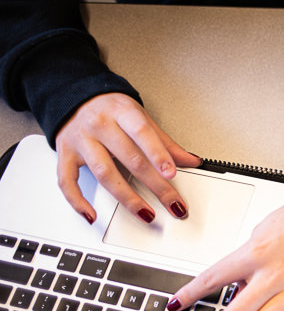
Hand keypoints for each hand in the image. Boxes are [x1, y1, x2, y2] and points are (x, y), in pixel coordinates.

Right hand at [55, 93, 200, 223]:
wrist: (73, 95)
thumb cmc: (111, 109)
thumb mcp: (140, 118)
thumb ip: (164, 142)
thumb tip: (191, 161)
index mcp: (122, 113)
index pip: (142, 134)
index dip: (158, 155)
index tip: (172, 174)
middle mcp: (100, 125)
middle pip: (130, 159)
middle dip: (156, 186)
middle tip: (173, 204)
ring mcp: (81, 141)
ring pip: (105, 174)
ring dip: (127, 198)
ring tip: (146, 214)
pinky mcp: (65, 154)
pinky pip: (67, 181)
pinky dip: (78, 201)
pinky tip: (92, 215)